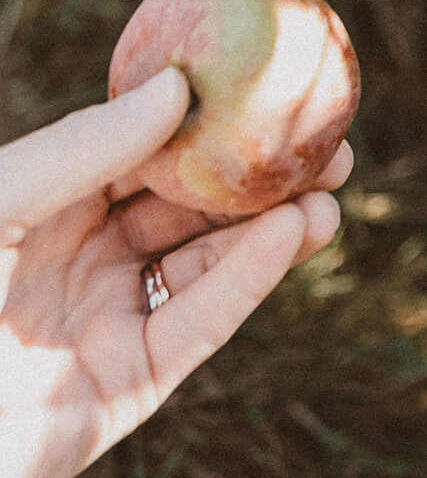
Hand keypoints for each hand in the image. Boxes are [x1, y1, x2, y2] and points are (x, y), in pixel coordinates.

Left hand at [0, 68, 349, 477]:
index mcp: (46, 209)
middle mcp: (82, 263)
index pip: (144, 153)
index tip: (270, 87)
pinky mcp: (127, 390)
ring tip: (330, 192)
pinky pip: (198, 326)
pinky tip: (290, 235)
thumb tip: (177, 87)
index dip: (210, 121)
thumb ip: (81, 151)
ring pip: (208, 267)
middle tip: (329, 143)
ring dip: (274, 229)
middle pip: (191, 208)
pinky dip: (249, 280)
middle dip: (261, 176)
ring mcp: (108, 325)